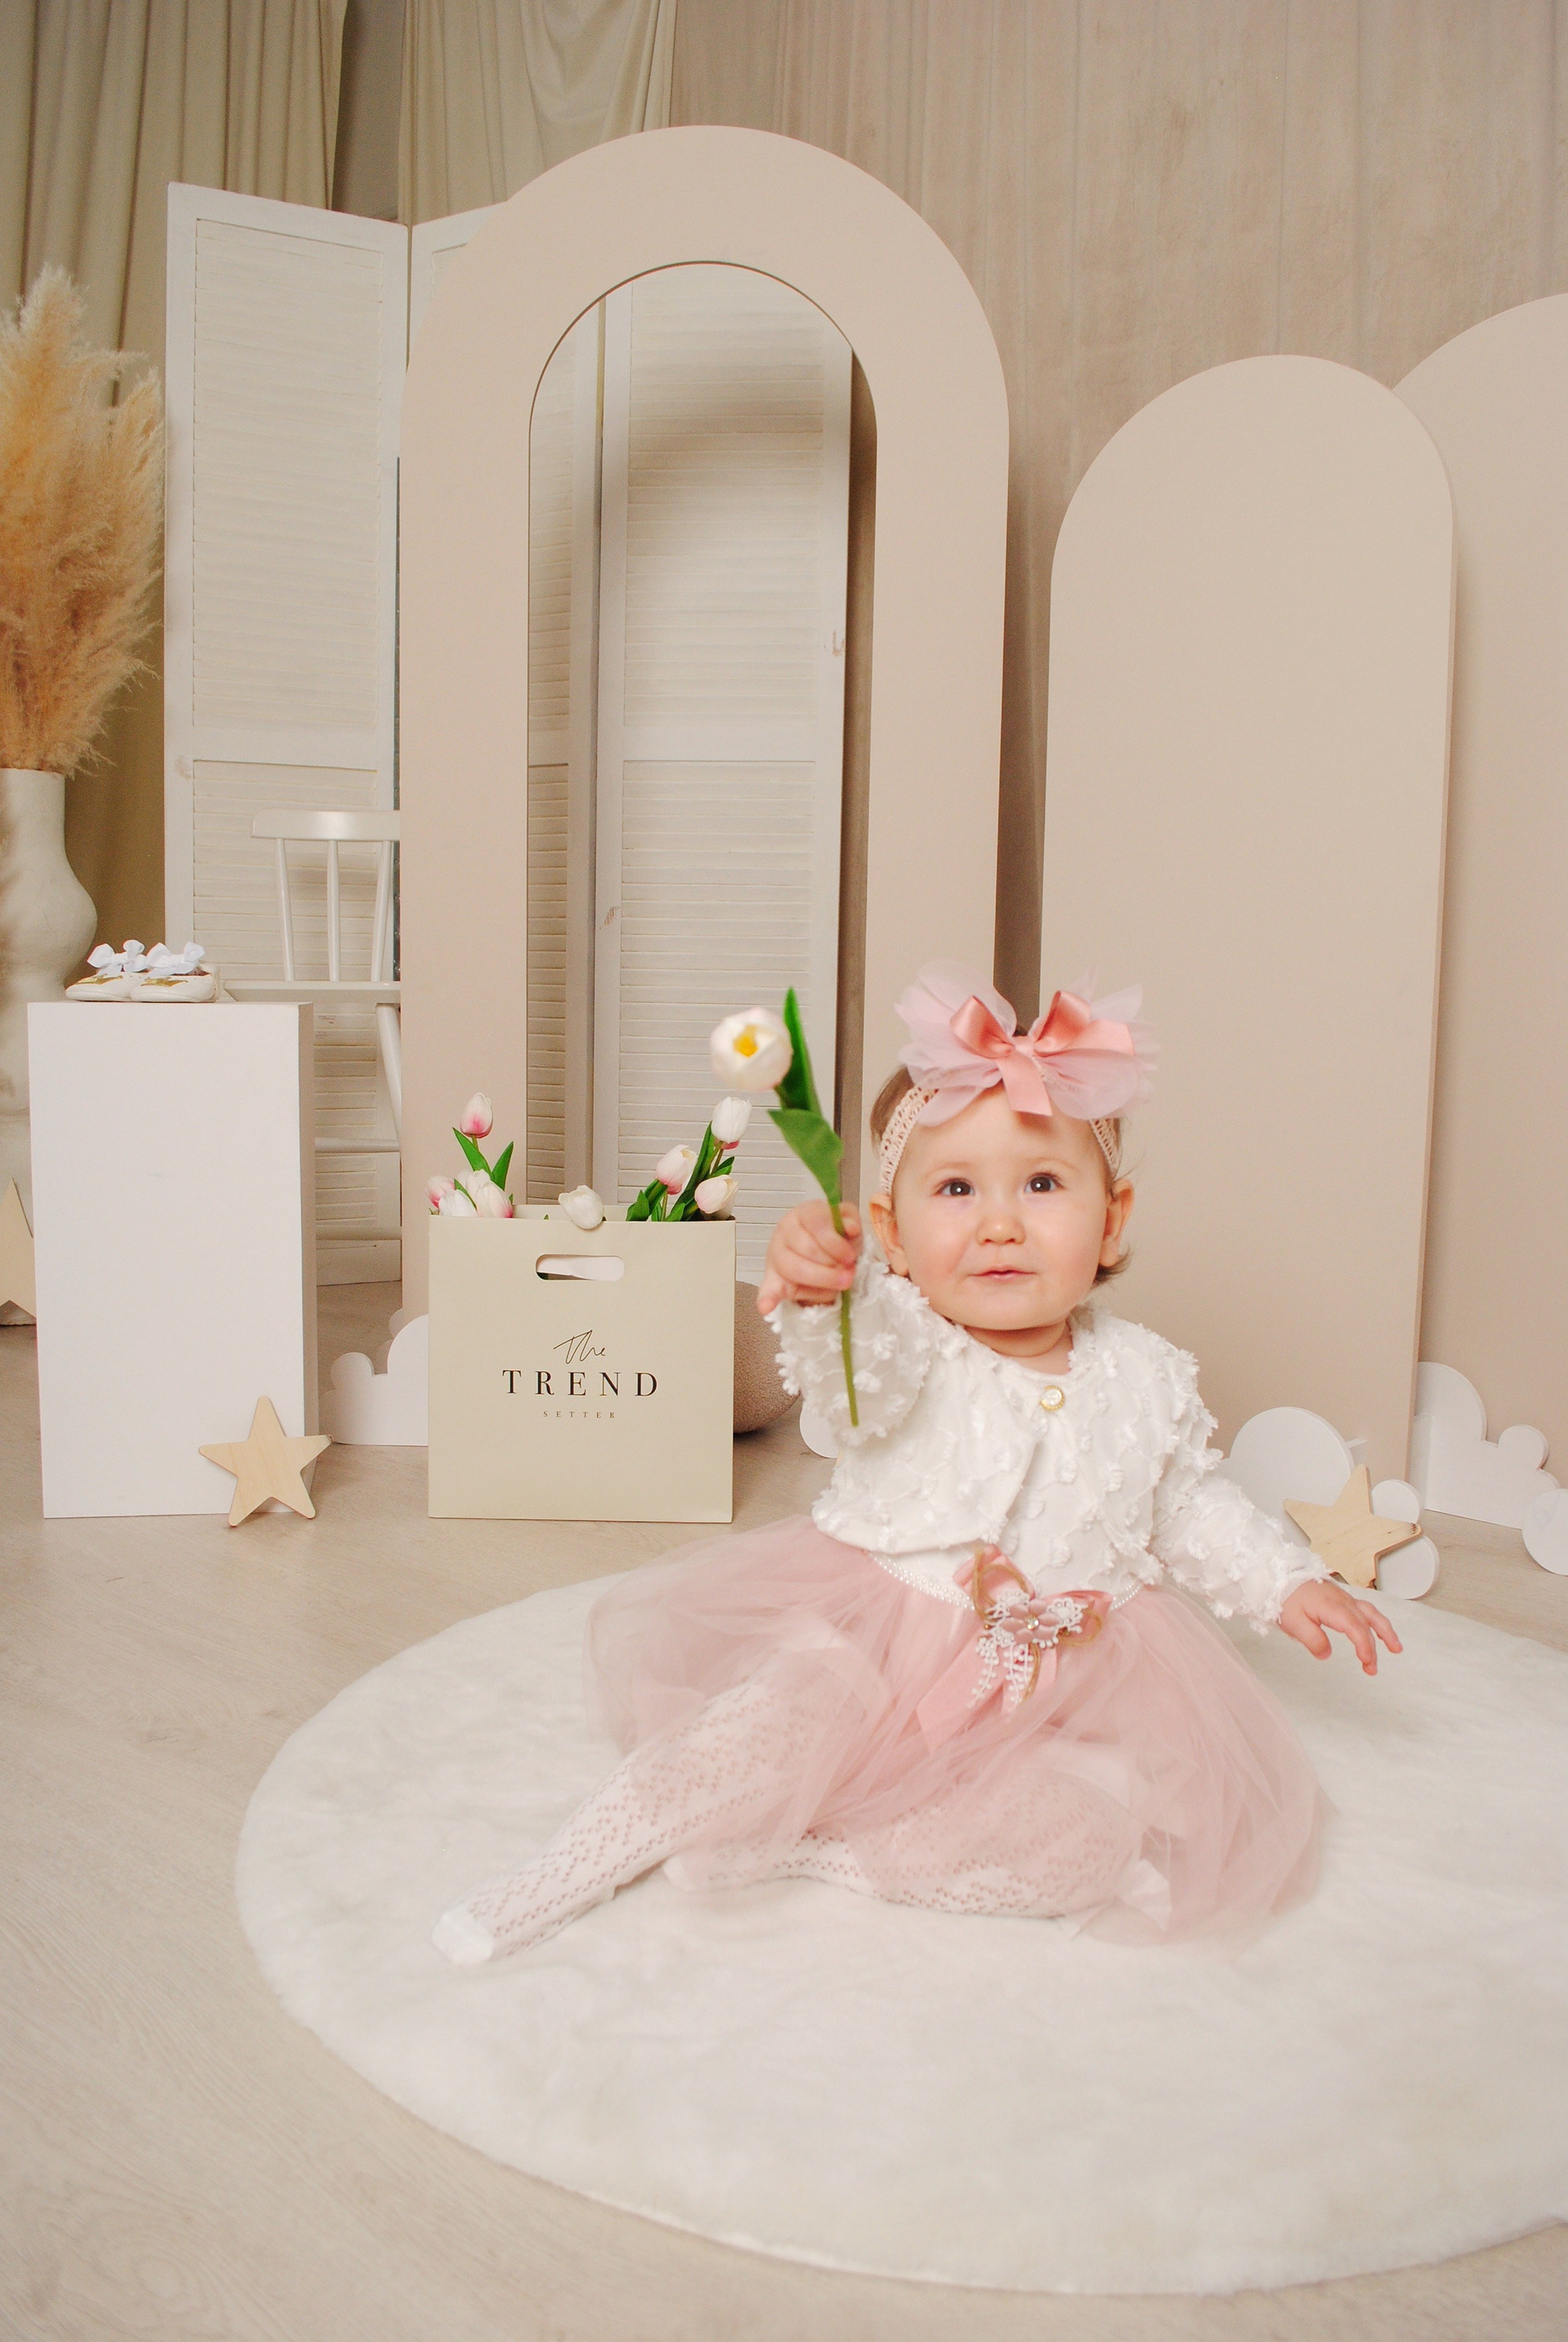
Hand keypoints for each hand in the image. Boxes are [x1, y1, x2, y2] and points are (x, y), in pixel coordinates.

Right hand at [756, 1200, 861, 1314]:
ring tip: (839, 1286)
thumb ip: (851, 1220)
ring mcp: (776, 1255)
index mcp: (804, 1214)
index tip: (851, 1256)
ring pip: (797, 1269)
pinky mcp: (773, 1279)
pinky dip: (767, 1298)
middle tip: (848, 1272)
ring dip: (822, 1280)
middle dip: (833, 1265)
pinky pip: (768, 1289)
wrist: (822, 1256)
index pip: (818, 1223)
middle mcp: (785, 1231)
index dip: (836, 1243)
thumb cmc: (835, 1239)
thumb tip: (851, 1228)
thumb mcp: (848, 1225)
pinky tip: (766, 1307)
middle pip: (809, 1249)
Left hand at [1278, 1579, 1402, 1674]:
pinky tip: (1377, 1630)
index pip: (1356, 1628)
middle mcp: (1343, 1601)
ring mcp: (1344, 1598)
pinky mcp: (1341, 1598)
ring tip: (1396, 1648)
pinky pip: (1364, 1609)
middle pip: (1366, 1624)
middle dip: (1373, 1648)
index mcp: (1333, 1607)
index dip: (1365, 1646)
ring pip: (1371, 1613)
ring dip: (1385, 1631)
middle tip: (1372, 1669)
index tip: (1367, 1663)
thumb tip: (1327, 1654)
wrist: (1280, 1577)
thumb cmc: (1286, 1598)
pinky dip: (1375, 1621)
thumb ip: (1312, 1640)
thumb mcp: (1293, 1623)